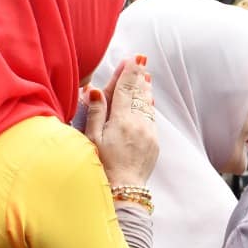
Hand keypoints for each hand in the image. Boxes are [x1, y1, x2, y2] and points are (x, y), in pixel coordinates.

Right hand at [84, 57, 158, 188]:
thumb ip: (96, 112)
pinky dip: (150, 105)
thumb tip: (94, 90)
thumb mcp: (93, 138)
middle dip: (139, 76)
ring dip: (146, 89)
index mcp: (121, 119)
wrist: (125, 189)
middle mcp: (138, 123)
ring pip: (148, 104)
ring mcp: (149, 132)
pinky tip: (149, 100)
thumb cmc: (103, 165)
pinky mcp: (154, 142)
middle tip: (141, 60)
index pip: (125, 89)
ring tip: (146, 75)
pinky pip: (152, 118)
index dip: (128, 73)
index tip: (132, 59)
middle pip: (139, 93)